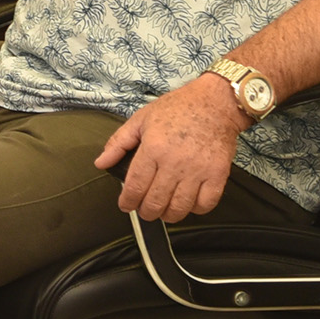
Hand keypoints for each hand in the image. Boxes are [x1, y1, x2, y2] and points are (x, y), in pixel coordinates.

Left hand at [96, 75, 250, 221]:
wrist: (214, 103)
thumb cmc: (178, 108)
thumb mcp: (141, 119)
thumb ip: (118, 142)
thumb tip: (101, 162)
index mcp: (153, 149)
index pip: (135, 186)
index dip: (128, 201)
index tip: (125, 205)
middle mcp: (175, 163)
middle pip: (155, 202)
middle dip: (145, 212)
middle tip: (143, 210)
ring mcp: (198, 171)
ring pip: (179, 208)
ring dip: (168, 215)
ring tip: (163, 211)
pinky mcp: (218, 175)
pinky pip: (205, 204)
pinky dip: (195, 210)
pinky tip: (188, 204)